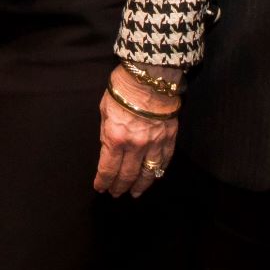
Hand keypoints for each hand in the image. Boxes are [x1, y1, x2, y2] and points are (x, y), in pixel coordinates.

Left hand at [93, 73, 178, 196]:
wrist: (150, 76)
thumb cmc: (122, 89)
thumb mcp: (105, 110)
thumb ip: (107, 132)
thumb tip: (109, 147)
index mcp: (115, 138)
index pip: (107, 168)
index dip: (103, 181)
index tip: (100, 188)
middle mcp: (135, 146)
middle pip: (127, 175)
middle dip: (120, 186)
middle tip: (116, 194)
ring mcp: (154, 144)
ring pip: (148, 173)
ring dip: (140, 186)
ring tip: (135, 193)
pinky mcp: (169, 139)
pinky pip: (164, 161)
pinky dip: (158, 172)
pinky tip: (154, 177)